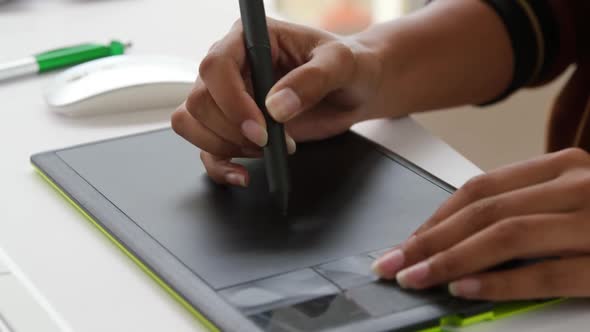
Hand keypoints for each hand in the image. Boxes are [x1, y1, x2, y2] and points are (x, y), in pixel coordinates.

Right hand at [172, 18, 383, 186]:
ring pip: (193, 123)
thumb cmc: (348, 66)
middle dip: (230, 130)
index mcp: (249, 39)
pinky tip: (242, 175)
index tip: (261, 128)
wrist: (355, 89)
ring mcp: (229, 98)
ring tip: (265, 151)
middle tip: (269, 141)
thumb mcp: (339, 64)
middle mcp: (232, 66)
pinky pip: (206, 148)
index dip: (231, 101)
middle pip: (199, 100)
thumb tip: (276, 107)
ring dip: (223, 146)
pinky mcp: (234, 126)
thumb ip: (311, 80)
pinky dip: (219, 165)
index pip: (216, 66)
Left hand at [372, 148, 589, 299]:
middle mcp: (577, 185)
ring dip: (451, 259)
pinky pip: (547, 272)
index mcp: (561, 168)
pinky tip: (465, 289)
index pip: (479, 190)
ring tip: (415, 278)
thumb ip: (523, 210)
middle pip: (483, 211)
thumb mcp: (568, 200)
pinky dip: (501, 282)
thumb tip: (457, 238)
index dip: (435, 217)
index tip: (405, 241)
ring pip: (506, 235)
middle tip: (391, 262)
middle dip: (429, 239)